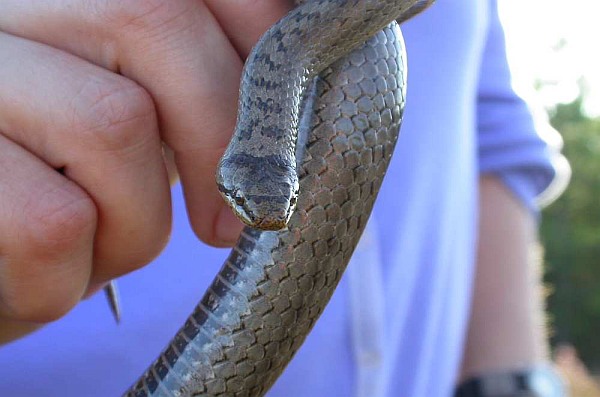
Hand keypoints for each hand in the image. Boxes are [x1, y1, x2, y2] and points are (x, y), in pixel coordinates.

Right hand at [0, 0, 293, 333]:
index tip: (278, 128)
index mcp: (64, 2)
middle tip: (223, 223)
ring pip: (113, 123)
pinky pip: (51, 221)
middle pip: (154, 22)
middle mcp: (6, 14)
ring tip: (104, 249)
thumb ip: (188, 92)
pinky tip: (48, 279)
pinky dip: (69, 276)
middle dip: (218, 138)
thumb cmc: (61, 199)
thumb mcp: (127, 130)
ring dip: (137, 224)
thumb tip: (293, 95)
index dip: (254, 38)